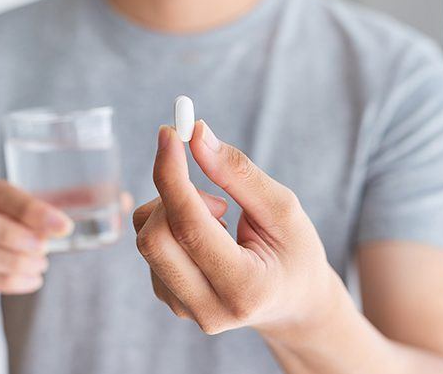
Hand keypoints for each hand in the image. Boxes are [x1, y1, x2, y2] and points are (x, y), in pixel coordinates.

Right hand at [0, 175, 132, 309]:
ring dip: (12, 261)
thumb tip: (123, 199)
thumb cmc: (5, 229)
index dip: (29, 209)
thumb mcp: (25, 211)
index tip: (63, 226)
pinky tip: (32, 280)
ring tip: (42, 265)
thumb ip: (67, 202)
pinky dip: (7, 282)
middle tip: (46, 248)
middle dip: (12, 234)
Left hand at [133, 121, 338, 336]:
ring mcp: (184, 309)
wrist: (293, 302)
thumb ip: (238, 173)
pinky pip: (151, 247)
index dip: (172, 175)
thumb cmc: (295, 253)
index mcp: (245, 288)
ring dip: (175, 210)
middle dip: (173, 195)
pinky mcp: (169, 299)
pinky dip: (172, 225)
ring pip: (147, 239)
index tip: (169, 133)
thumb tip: (196, 135)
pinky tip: (207, 236)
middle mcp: (208, 309)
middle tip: (213, 192)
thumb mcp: (283, 208)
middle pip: (154, 238)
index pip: (189, 227)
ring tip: (221, 219)